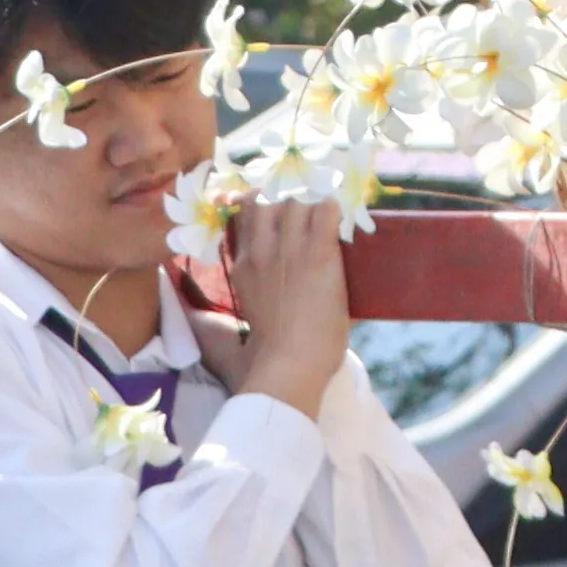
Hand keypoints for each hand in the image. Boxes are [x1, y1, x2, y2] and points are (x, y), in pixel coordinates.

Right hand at [220, 193, 352, 416]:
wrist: (289, 365)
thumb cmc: (268, 357)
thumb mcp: (242, 318)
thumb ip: (238, 307)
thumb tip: (225, 313)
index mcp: (242, 266)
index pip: (244, 214)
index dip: (259, 204)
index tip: (276, 210)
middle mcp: (260, 251)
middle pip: (269, 201)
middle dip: (287, 202)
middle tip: (307, 214)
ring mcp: (288, 249)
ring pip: (297, 202)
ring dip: (312, 206)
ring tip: (327, 219)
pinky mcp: (317, 254)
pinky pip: (325, 211)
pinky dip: (334, 211)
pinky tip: (340, 220)